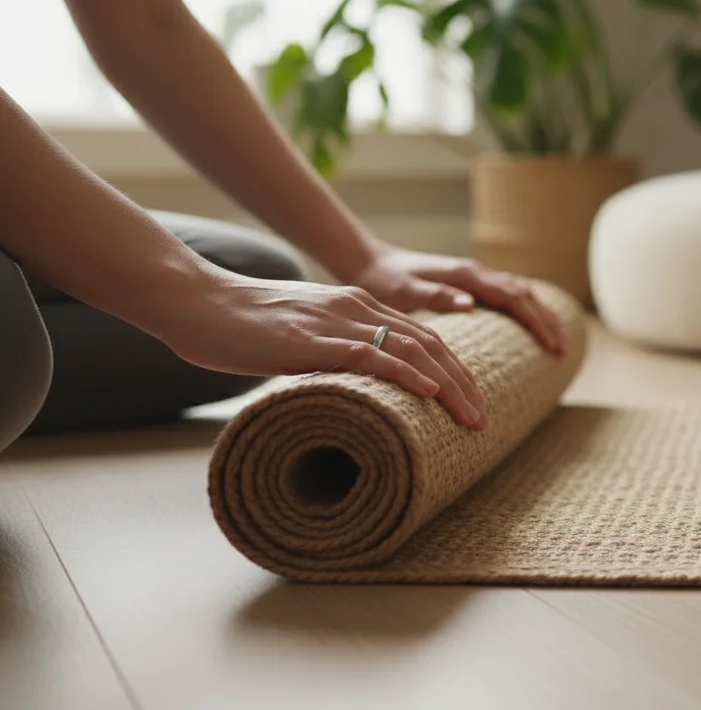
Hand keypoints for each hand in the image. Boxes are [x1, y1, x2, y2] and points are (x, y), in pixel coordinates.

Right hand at [153, 271, 490, 430]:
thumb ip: (328, 357)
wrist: (195, 302)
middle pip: (431, 344)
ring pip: (411, 350)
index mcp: (357, 307)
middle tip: (484, 419)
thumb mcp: (299, 340)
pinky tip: (429, 393)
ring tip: (471, 417)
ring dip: (449, 386)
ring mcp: (336, 322)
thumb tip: (349, 393)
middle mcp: (356, 309)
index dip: (455, 371)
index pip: (423, 338)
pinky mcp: (312, 340)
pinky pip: (370, 355)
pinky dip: (405, 373)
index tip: (473, 403)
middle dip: (465, 383)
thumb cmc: (239, 327)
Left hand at [346, 245, 567, 355]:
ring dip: (540, 316)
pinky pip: (508, 296)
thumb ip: (435, 296)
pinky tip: (531, 327)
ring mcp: (474, 278)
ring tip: (556, 344)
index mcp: (466, 276)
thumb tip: (471, 303)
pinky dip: (526, 311)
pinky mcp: (469, 284)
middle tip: (563, 351)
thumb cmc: (383, 281)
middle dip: (547, 321)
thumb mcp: (403, 291)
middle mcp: (475, 274)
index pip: (514, 297)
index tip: (552, 347)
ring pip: (520, 293)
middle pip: (525, 294)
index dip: (536, 322)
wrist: (369, 262)